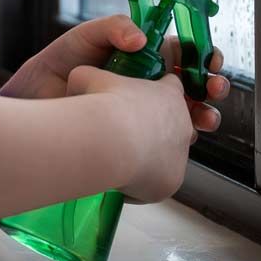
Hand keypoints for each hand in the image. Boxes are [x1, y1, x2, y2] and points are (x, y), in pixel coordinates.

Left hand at [1, 15, 228, 135]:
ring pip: (185, 114)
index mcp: (142, 56)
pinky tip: (187, 139)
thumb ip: (115, 28)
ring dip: (204, 115)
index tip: (210, 62)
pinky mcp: (134, 137)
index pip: (183, 55)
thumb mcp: (87, 37)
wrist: (33, 101)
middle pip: (192, 85)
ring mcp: (141, 111)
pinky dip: (183, 141)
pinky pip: (167, 140)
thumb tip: (142, 39)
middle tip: (215, 89)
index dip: (202, 57)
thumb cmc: (57, 64)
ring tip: (206, 118)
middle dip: (211, 87)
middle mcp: (146, 84)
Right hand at [65, 65, 194, 203]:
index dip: (156, 94)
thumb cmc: (104, 106)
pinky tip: (122, 178)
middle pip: (176, 125)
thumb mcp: (87, 79)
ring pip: (169, 156)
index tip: (139, 102)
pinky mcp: (173, 181)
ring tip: (123, 158)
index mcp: (169, 94)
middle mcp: (183, 124)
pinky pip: (158, 183)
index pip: (172, 87)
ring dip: (152, 158)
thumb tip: (77, 81)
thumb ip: (88, 77)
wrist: (111, 142)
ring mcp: (181, 155)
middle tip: (128, 134)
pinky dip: (143, 183)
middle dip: (156, 130)